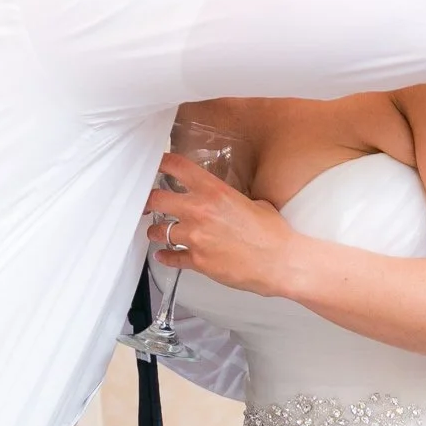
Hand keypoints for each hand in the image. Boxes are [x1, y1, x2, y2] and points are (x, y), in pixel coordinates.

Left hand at [145, 152, 295, 297]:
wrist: (279, 262)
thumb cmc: (272, 234)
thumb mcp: (253, 203)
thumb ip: (230, 199)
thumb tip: (225, 202)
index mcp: (215, 191)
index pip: (178, 168)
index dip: (162, 163)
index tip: (156, 164)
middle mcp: (200, 211)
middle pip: (156, 199)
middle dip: (148, 201)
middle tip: (147, 203)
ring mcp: (196, 237)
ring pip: (159, 231)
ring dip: (156, 231)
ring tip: (156, 232)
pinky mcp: (197, 260)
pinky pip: (172, 257)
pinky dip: (166, 257)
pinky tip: (163, 256)